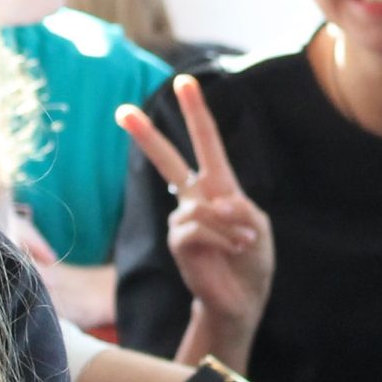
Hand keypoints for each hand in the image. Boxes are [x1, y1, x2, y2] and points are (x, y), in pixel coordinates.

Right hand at [117, 76, 274, 348]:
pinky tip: (234, 250)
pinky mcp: (178, 243)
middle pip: (167, 160)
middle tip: (122, 110)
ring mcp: (183, 221)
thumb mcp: (259, 227)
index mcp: (217, 186)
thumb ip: (239, 208)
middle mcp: (194, 198)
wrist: (242, 301)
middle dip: (146, 135)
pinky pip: (196, 228)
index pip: (205, 143)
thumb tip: (211, 202)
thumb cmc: (252, 262)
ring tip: (244, 243)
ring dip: (229, 224)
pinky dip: (221, 237)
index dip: (196, 112)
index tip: (185, 81)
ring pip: (199, 206)